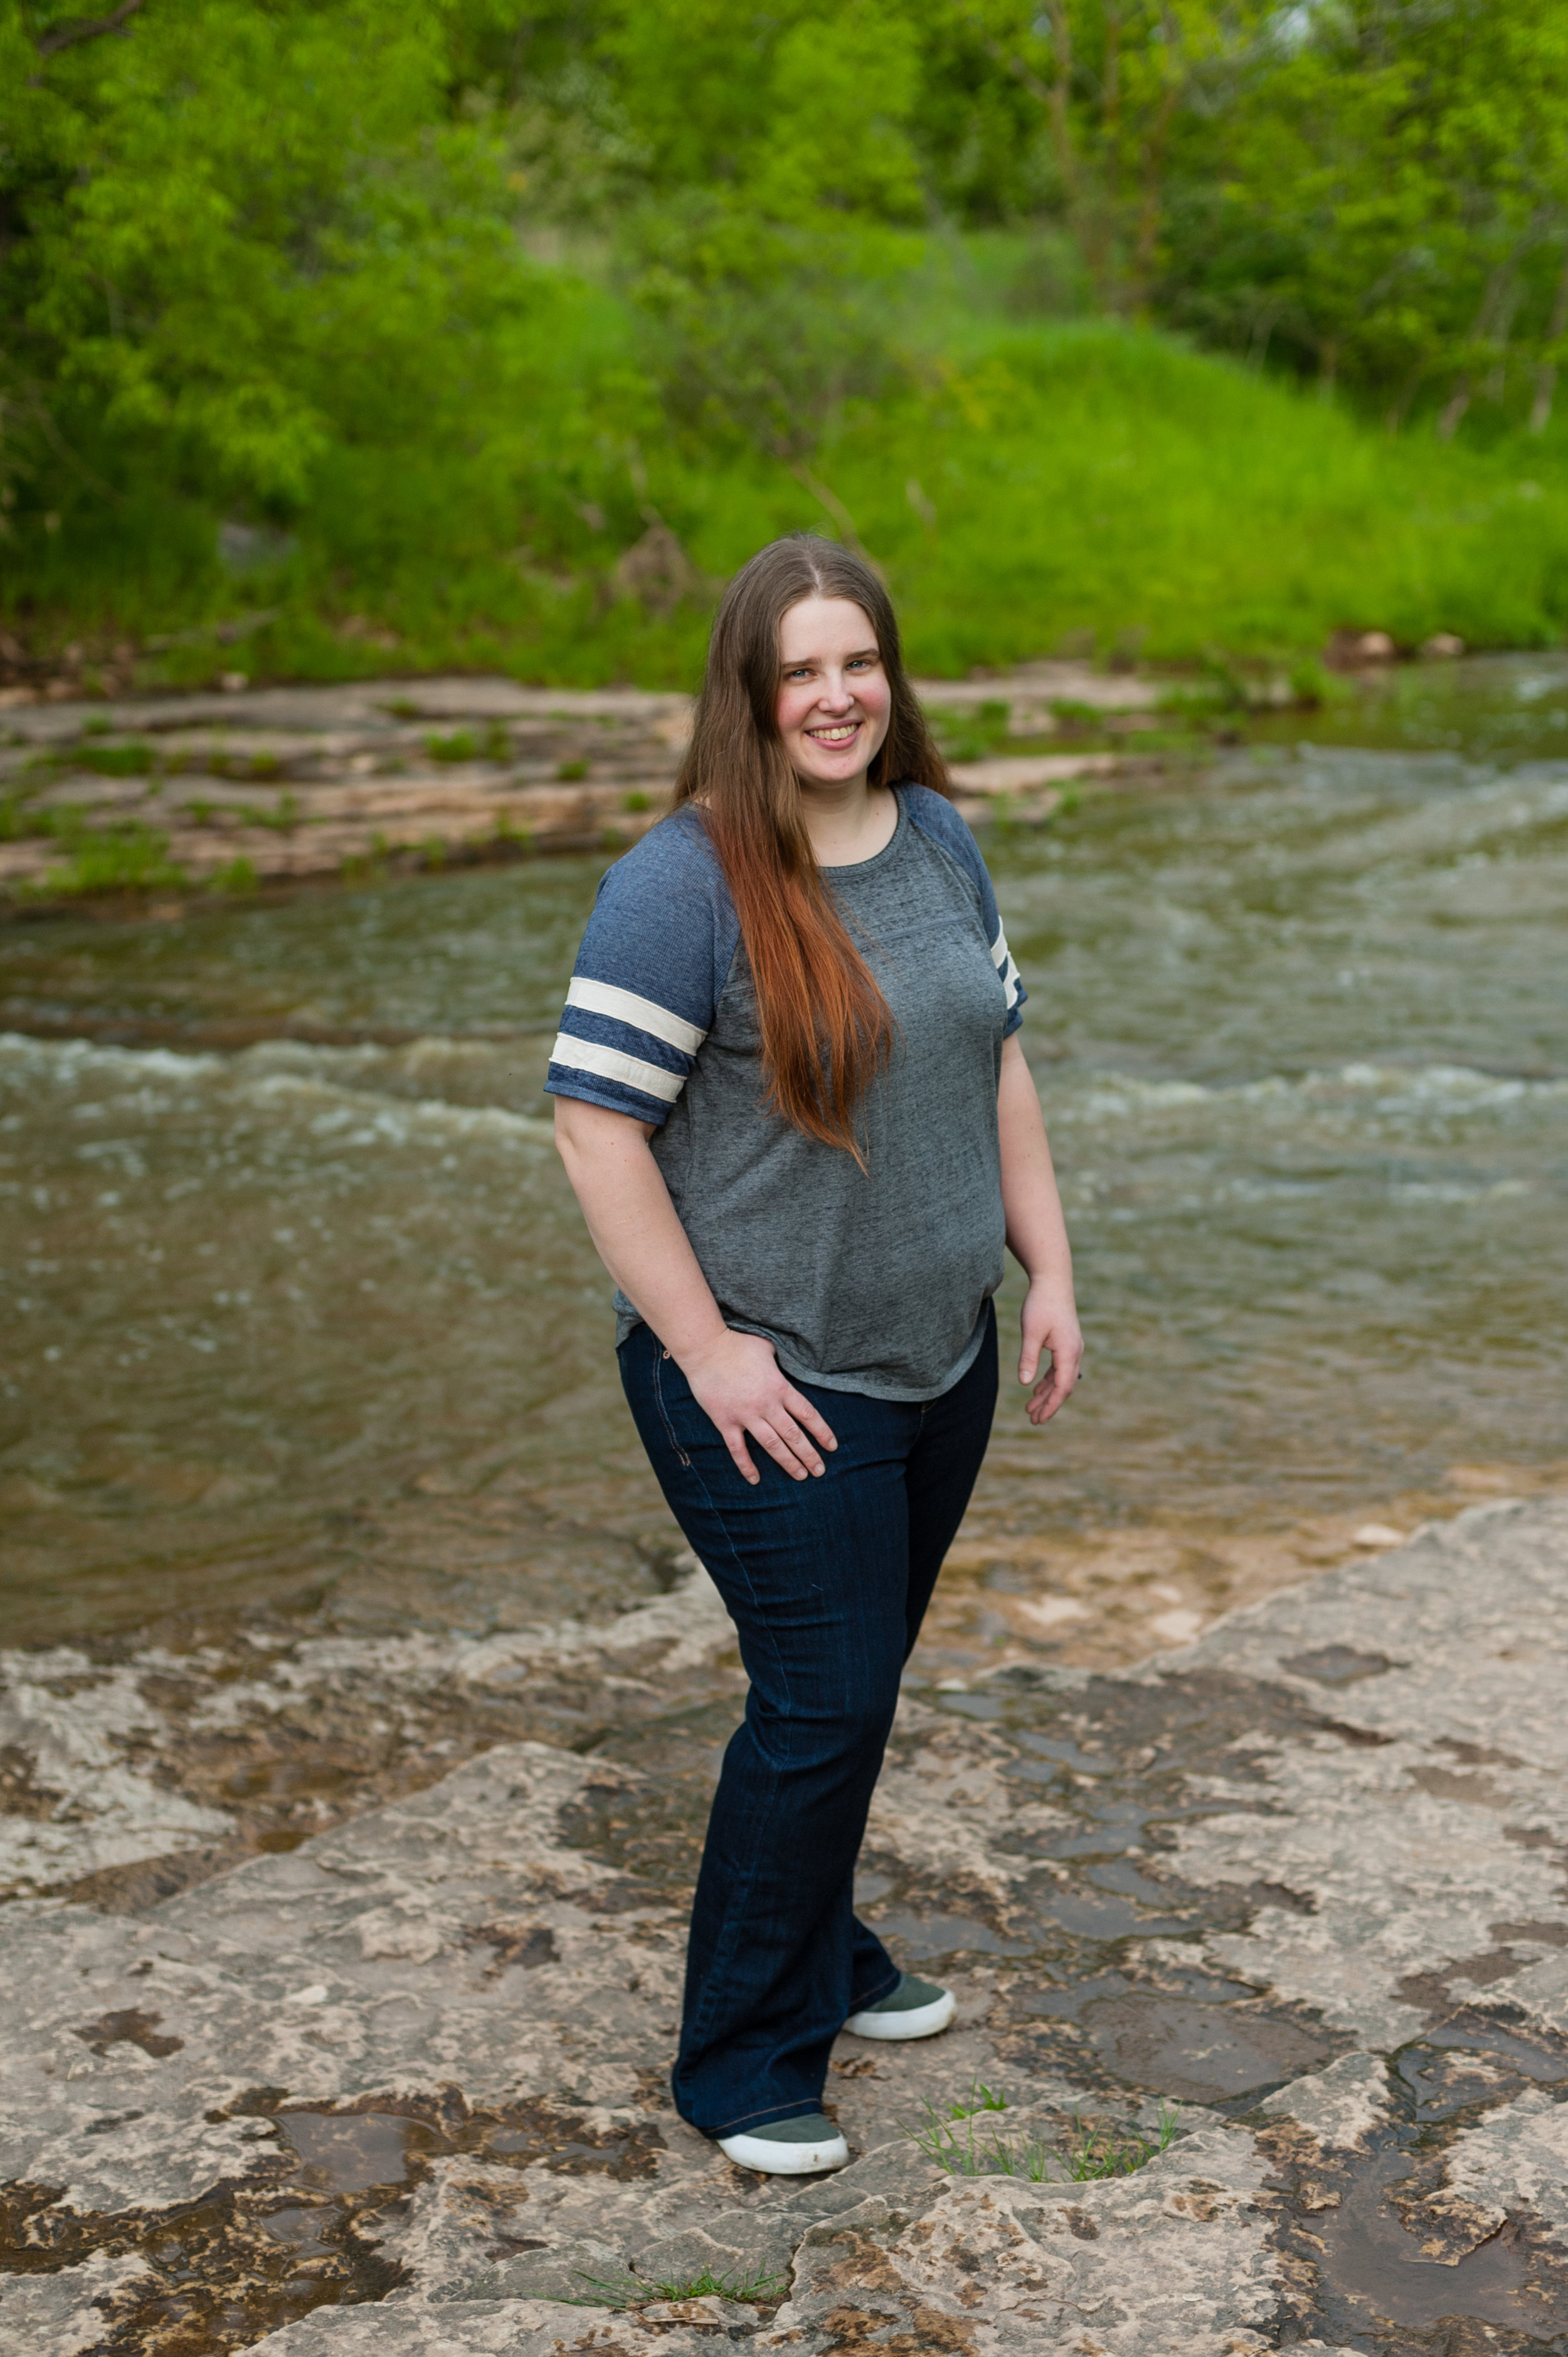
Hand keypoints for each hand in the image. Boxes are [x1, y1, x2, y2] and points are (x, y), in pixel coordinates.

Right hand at [681, 1329, 838, 1485]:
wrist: (705, 1349)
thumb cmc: (738, 1345)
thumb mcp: (768, 1349)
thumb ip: (780, 1363)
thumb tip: (790, 1363)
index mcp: (780, 1387)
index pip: (808, 1414)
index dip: (822, 1432)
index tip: (832, 1447)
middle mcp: (767, 1405)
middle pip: (794, 1435)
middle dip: (809, 1455)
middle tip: (820, 1471)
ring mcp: (746, 1415)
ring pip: (773, 1445)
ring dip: (788, 1463)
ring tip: (800, 1476)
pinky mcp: (726, 1422)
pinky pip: (737, 1449)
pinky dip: (746, 1466)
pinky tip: (755, 1480)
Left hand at [1018, 1277, 1082, 1426]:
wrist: (1053, 1281)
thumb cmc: (1041, 1304)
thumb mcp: (1031, 1332)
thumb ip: (1028, 1358)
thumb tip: (1025, 1383)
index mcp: (1068, 1352)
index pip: (1062, 1387)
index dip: (1051, 1405)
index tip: (1039, 1419)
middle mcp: (1075, 1352)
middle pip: (1063, 1386)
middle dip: (1049, 1404)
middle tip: (1033, 1420)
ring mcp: (1072, 1347)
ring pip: (1061, 1378)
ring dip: (1047, 1394)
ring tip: (1030, 1408)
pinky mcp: (1067, 1343)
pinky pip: (1059, 1368)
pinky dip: (1048, 1380)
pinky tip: (1037, 1388)